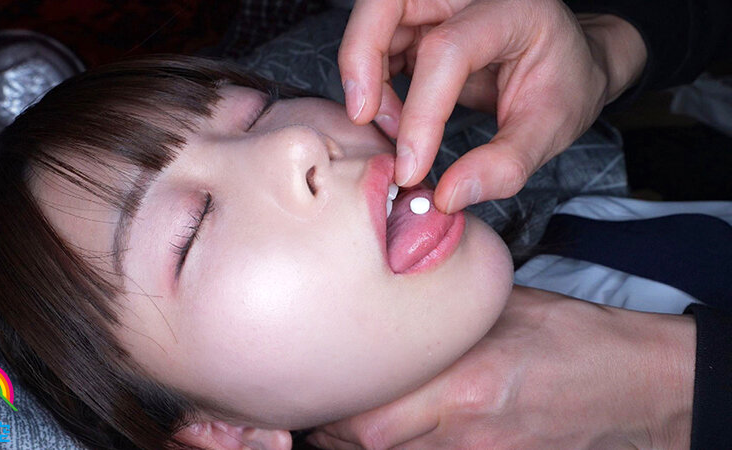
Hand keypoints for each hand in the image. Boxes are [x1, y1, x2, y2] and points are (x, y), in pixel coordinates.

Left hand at [307, 287, 693, 448]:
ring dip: (359, 446)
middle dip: (333, 433)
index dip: (330, 410)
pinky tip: (392, 435)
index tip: (315, 388)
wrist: (634, 384)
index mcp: (464, 385)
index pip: (370, 415)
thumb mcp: (502, 308)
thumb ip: (441, 312)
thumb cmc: (571, 337)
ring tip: (343, 422)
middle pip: (369, 447)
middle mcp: (466, 431)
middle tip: (318, 407)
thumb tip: (390, 293)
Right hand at [338, 0, 645, 212]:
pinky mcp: (421, 19)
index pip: (447, 50)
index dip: (421, 111)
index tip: (411, 167)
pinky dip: (373, 81)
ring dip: (366, 76)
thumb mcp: (550, 129)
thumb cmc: (563, 87)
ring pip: (374, 20)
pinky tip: (395, 118)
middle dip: (362, 59)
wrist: (567, 64)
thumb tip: (446, 196)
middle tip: (363, 117)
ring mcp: (440, 1)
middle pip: (388, 3)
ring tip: (392, 127)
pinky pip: (378, 42)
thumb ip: (505, 165)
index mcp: (510, 9)